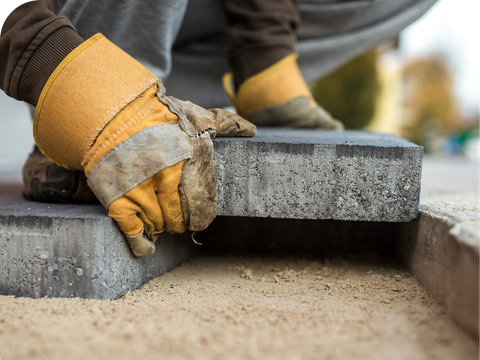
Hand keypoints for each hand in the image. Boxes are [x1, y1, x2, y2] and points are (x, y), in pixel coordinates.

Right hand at [33, 34, 255, 256]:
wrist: (110, 110)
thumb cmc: (157, 112)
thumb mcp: (195, 114)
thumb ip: (224, 124)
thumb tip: (251, 130)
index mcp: (191, 161)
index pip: (204, 204)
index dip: (203, 216)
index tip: (200, 220)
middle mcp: (168, 179)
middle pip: (180, 218)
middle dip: (181, 222)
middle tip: (178, 220)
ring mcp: (142, 191)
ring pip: (159, 224)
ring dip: (161, 226)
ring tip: (160, 222)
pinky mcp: (118, 199)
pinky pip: (134, 232)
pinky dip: (141, 242)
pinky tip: (147, 246)